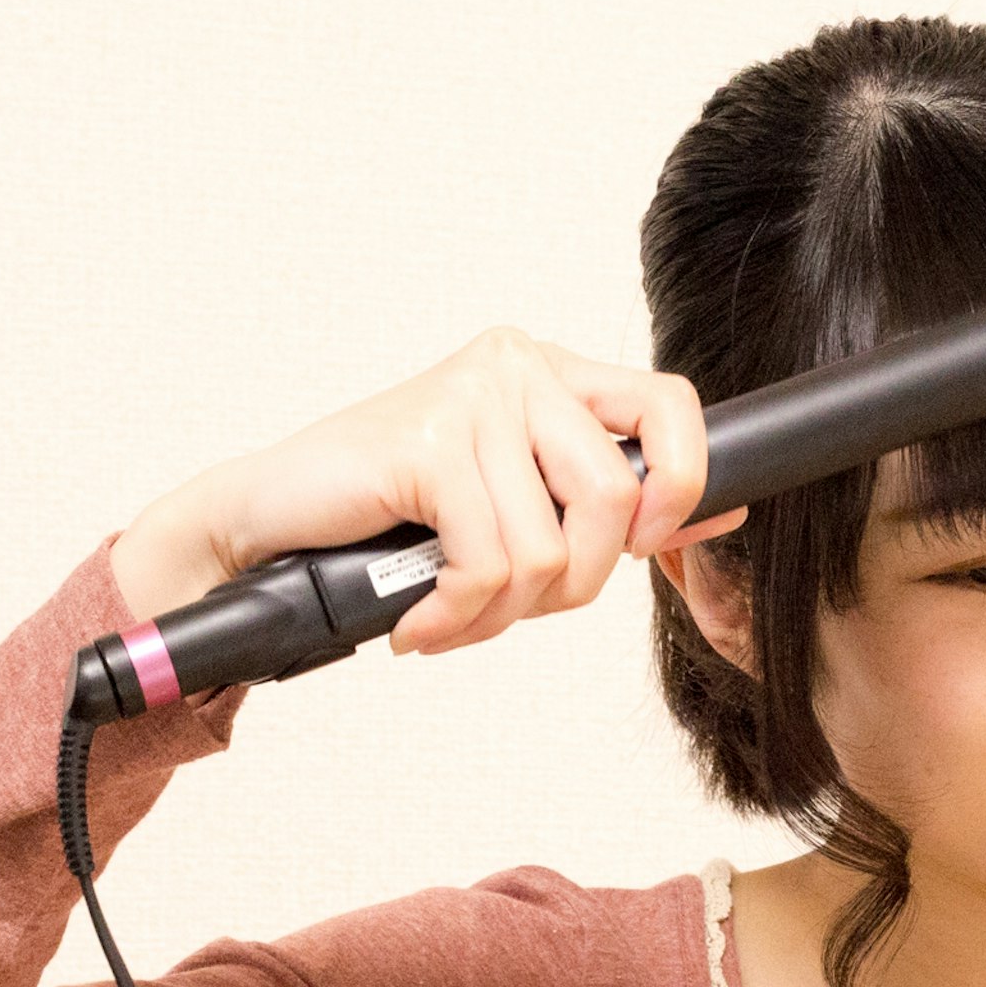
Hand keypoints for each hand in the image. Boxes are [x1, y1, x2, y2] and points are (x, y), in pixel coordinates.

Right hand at [114, 328, 748, 644]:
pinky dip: (455, 617)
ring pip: (550, 547)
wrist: (262, 526)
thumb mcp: (516, 508)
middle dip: (572, 587)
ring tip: (447, 613)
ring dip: (499, 613)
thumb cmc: (386, 520)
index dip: (682, 488)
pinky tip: (417, 621)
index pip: (672, 406)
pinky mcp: (428, 439)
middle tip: (506, 607)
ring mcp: (472, 395)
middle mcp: (518, 366)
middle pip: (618, 497)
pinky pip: (489, 564)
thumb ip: (615, 506)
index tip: (641, 549)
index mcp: (552, 373)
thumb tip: (723, 509)